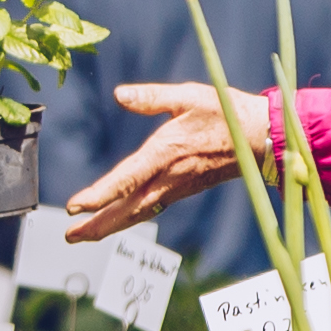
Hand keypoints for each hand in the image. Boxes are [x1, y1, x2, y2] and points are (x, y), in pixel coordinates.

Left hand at [64, 84, 245, 234]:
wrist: (259, 138)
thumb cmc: (224, 112)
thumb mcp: (188, 96)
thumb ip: (151, 96)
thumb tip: (120, 94)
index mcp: (165, 153)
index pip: (126, 179)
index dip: (99, 195)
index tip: (76, 206)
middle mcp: (168, 177)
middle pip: (127, 209)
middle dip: (97, 224)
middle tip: (70, 236)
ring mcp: (176, 188)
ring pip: (137, 214)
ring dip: (109, 226)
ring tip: (82, 236)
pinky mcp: (182, 190)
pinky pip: (149, 209)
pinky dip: (128, 219)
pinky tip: (115, 221)